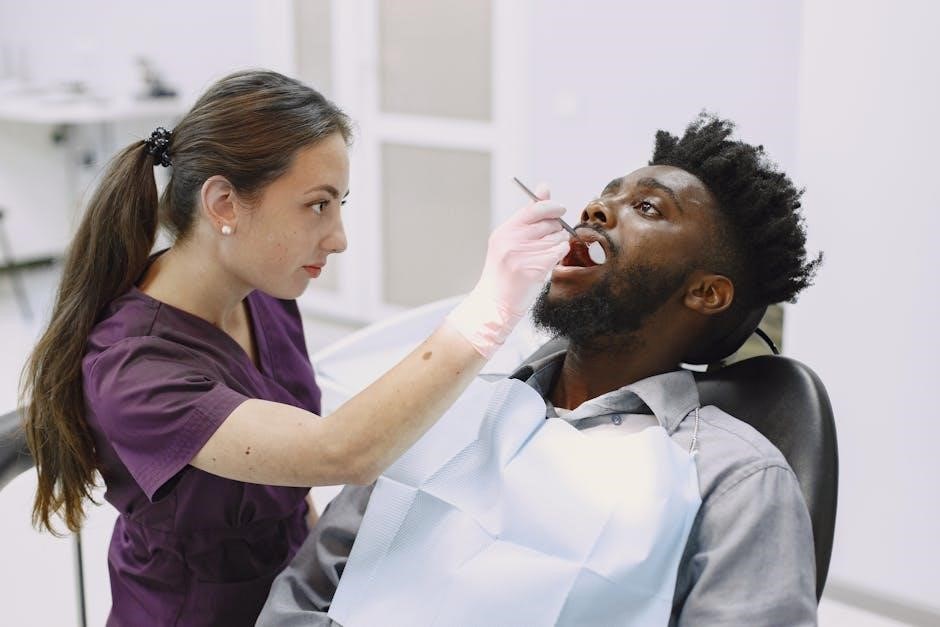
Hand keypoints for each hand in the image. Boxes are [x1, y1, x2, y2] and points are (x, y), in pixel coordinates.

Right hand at [446, 187, 569, 356]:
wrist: (494, 304)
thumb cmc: (504, 273)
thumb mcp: (509, 242)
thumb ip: (528, 217)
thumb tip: (544, 186)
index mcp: (504, 231)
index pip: (534, 208)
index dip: (551, 206)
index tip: (559, 209)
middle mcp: (512, 240)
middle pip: (550, 222)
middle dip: (555, 229)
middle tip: (547, 242)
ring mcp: (522, 255)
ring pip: (558, 237)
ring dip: (557, 245)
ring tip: (543, 256)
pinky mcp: (534, 268)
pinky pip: (559, 252)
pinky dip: (558, 256)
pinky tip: (547, 263)